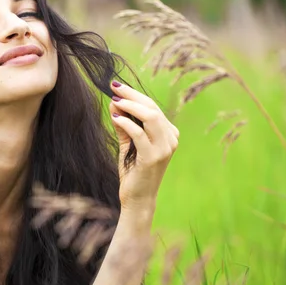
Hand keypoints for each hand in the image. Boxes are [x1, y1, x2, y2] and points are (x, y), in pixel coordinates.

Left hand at [109, 81, 178, 212]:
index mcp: (169, 134)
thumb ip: (124, 124)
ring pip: (150, 117)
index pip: (153, 107)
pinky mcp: (153, 157)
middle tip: (114, 87)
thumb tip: (115, 102)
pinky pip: (139, 134)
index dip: (135, 94)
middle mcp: (171, 139)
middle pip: (152, 108)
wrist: (138, 198)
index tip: (117, 86)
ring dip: (130, 106)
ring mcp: (164, 148)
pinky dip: (126, 123)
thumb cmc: (133, 170)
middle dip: (132, 95)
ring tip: (115, 101)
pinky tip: (115, 118)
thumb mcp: (128, 143)